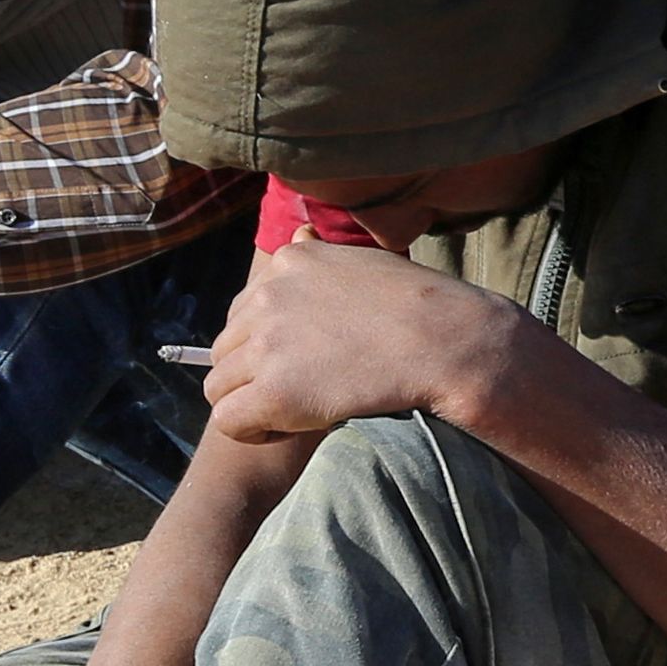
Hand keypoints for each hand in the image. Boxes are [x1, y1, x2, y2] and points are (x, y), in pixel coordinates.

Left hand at [200, 234, 519, 445]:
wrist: (448, 342)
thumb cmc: (420, 307)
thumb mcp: (364, 260)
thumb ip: (323, 254)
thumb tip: (301, 235)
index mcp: (290, 259)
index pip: (243, 310)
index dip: (266, 343)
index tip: (301, 360)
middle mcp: (269, 296)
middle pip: (225, 348)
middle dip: (252, 373)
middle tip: (299, 390)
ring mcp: (268, 343)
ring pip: (219, 386)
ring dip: (251, 402)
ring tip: (294, 412)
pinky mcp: (274, 390)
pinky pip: (229, 420)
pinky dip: (253, 431)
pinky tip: (289, 427)